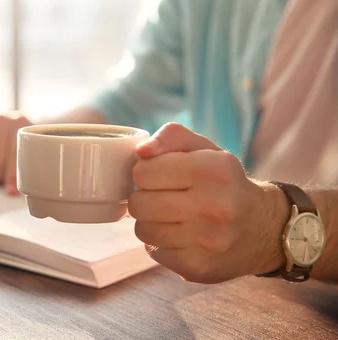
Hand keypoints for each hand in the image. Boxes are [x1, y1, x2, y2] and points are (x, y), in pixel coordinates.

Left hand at [129, 123, 287, 283]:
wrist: (265, 228)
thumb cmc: (223, 182)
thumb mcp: (205, 148)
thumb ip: (171, 137)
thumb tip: (141, 152)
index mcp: (213, 169)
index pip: (142, 172)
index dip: (145, 173)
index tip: (159, 176)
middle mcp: (214, 205)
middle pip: (138, 203)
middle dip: (144, 198)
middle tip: (161, 198)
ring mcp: (208, 240)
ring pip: (143, 230)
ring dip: (150, 222)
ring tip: (171, 217)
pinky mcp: (199, 267)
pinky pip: (154, 252)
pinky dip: (161, 244)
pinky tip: (181, 236)